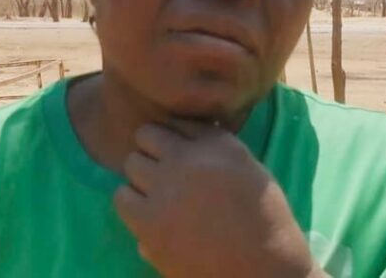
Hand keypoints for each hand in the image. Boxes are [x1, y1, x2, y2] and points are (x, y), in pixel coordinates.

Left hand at [113, 120, 322, 277]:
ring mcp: (164, 188)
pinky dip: (132, 205)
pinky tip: (149, 217)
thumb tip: (182, 138)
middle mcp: (187, 159)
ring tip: (156, 195)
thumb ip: (216, 149)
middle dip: (153, 152)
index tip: (179, 153)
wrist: (261, 269)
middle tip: (164, 174)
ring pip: (131, 164)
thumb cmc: (263, 221)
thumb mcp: (249, 169)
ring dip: (142, 177)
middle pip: (146, 135)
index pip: (178, 121)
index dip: (175, 138)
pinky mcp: (148, 220)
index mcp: (218, 143)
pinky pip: (121, 198)